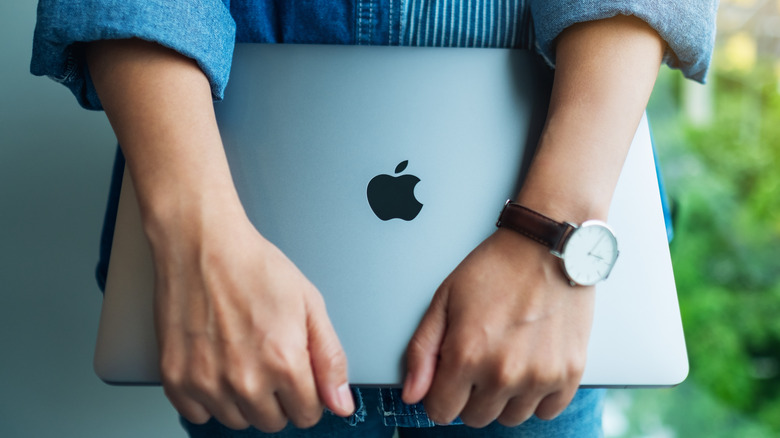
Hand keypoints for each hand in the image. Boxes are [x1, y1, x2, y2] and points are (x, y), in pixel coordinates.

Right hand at [150, 208, 354, 431]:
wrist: (202, 244)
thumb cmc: (253, 267)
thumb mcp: (310, 305)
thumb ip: (330, 359)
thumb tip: (341, 404)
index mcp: (284, 363)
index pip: (307, 415)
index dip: (307, 396)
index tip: (298, 378)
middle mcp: (245, 380)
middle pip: (272, 422)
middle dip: (277, 399)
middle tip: (267, 360)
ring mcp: (207, 382)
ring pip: (236, 421)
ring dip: (242, 400)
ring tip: (240, 358)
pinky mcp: (176, 378)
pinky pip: (198, 415)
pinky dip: (207, 398)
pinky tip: (215, 366)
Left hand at [401, 228, 593, 426]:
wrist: (547, 246)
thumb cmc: (495, 268)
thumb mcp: (444, 300)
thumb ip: (422, 351)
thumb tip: (412, 394)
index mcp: (467, 356)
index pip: (441, 412)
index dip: (439, 395)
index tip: (448, 378)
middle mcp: (504, 373)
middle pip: (475, 417)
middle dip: (470, 395)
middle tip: (479, 360)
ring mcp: (540, 376)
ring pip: (510, 418)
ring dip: (504, 398)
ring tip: (506, 359)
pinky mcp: (570, 373)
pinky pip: (547, 411)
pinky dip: (537, 396)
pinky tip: (530, 366)